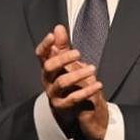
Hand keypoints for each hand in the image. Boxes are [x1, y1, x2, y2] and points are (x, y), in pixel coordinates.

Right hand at [36, 25, 107, 139]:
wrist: (74, 112)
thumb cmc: (71, 84)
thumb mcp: (68, 64)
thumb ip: (63, 46)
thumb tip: (58, 28)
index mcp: (48, 69)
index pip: (41, 55)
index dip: (45, 45)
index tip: (52, 36)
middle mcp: (47, 80)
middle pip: (49, 67)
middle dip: (63, 58)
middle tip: (78, 53)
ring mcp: (54, 94)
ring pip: (61, 82)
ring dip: (78, 74)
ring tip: (92, 69)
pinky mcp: (62, 106)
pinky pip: (73, 98)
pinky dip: (87, 90)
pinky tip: (98, 84)